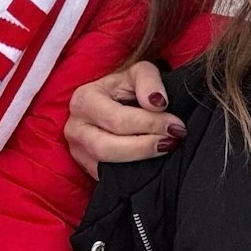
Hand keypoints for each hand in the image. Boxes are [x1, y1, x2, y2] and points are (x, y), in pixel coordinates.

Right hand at [64, 61, 179, 177]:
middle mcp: (75, 127)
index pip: (117, 120)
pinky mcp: (87, 168)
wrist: (115, 102)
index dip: (150, 124)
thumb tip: (157, 103)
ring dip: (140, 161)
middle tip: (172, 141)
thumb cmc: (126, 87)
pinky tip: (150, 163)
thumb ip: (149, 81)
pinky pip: (107, 178)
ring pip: (106, 167)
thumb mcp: (139, 73)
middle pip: (108, 148)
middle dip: (145, 146)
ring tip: (164, 149)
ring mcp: (78, 151)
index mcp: (84, 100)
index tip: (176, 125)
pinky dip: (132, 173)